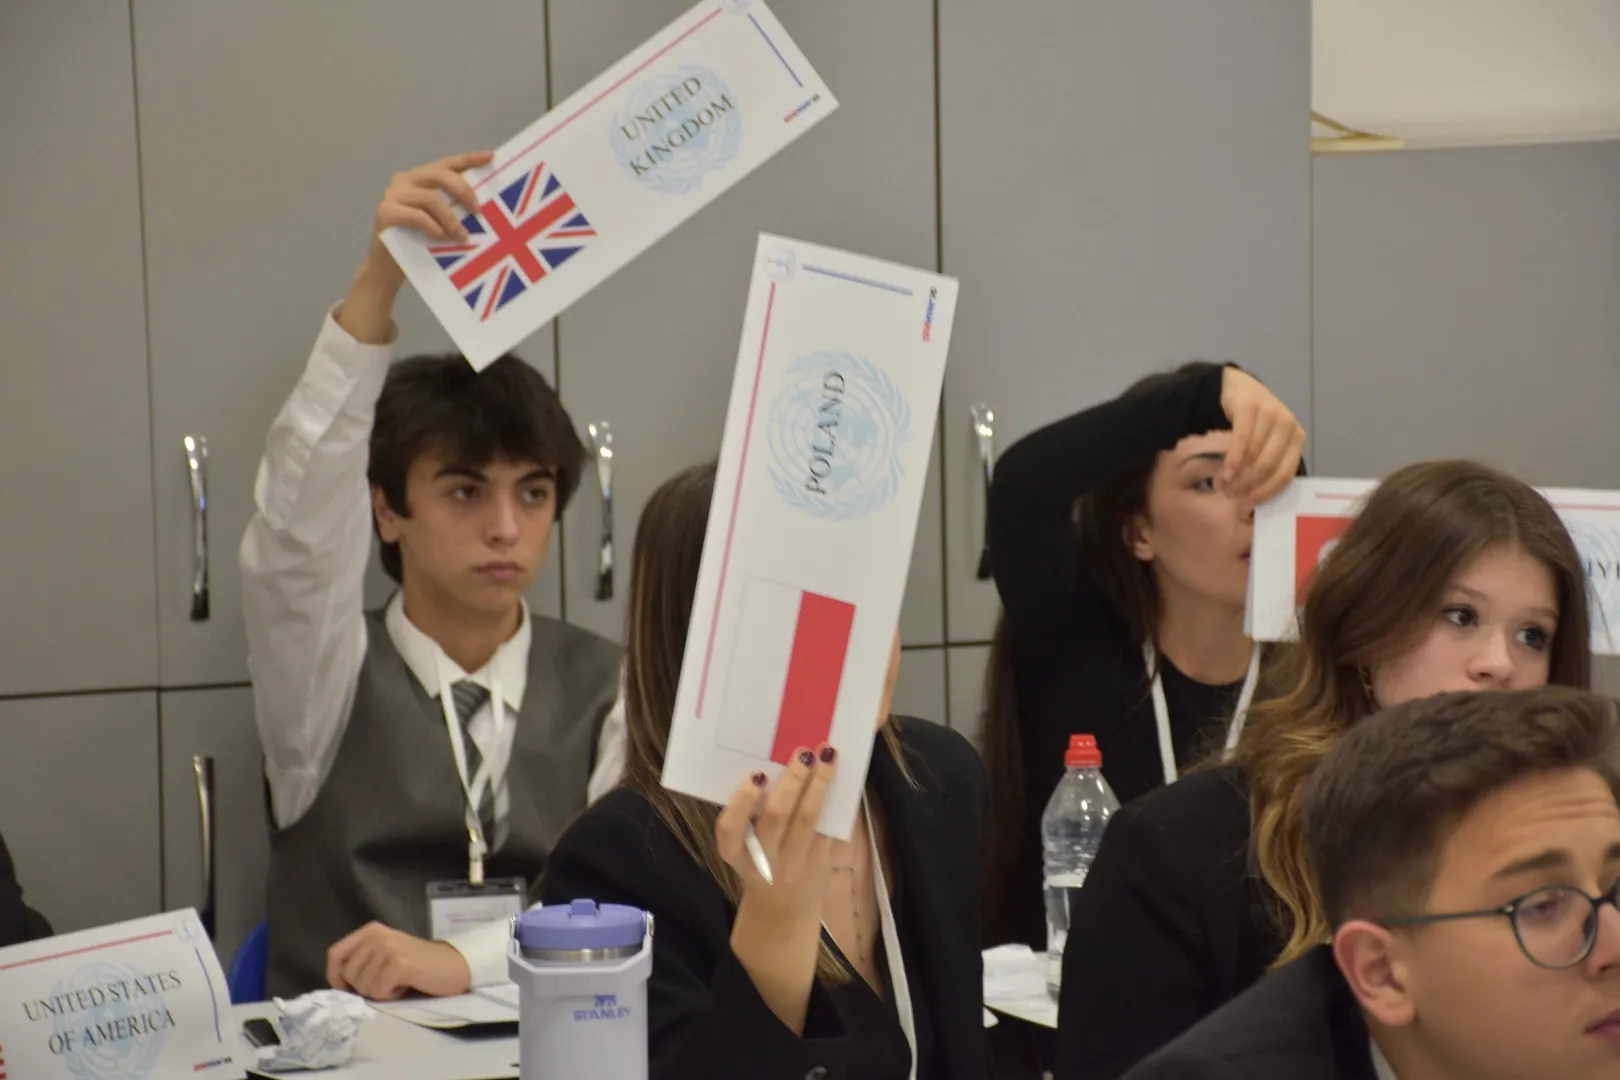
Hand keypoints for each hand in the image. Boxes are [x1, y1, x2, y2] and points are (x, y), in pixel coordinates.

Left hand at [325, 922, 470, 1000]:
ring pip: (362, 986)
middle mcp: (377, 935)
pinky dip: (391, 995)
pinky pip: (378, 992)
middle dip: (364, 987)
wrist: (454, 965)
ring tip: (400, 981)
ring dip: (380, 992)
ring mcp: (388, 949)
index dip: (335, 976)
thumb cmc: (419, 965)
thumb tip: (338, 983)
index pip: (334, 954)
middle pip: (348, 975)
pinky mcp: (398, 965)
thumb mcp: (385, 954)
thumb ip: (363, 960)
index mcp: (371, 930)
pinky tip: (406, 985)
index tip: (347, 988)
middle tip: (388, 981)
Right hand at [337, 150, 494, 343]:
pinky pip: (418, 216)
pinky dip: (435, 229)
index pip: (447, 163)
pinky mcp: (386, 212)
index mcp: (420, 178)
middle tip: (477, 210)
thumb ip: (453, 207)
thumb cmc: (419, 242)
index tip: (491, 157)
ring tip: (462, 236)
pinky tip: (444, 239)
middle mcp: (405, 179)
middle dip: (463, 190)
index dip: (469, 159)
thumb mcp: (440, 221)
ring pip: (431, 198)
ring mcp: (393, 194)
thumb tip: (484, 206)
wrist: (388, 267)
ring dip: (451, 219)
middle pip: (439, 174)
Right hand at [718, 745, 837, 920]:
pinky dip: (836, 800)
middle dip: (792, 781)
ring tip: (827, 756)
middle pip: (777, 817)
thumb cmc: (760, 865)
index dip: (741, 802)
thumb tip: (772, 764)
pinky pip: (829, 827)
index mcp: (736, 854)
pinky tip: (840, 778)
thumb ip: (749, 817)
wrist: (783, 911)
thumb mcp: (744, 848)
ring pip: (808, 818)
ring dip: (819, 784)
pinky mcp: (821, 863)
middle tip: (803, 752)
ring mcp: (795, 864)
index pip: (729, 830)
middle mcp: (764, 861)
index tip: (756, 775)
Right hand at [1218, 367, 1305, 504]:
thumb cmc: (1253, 423)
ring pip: (1254, 455)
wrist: (1237, 388)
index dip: (1266, 492)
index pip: (1285, 473)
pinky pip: (1242, 440)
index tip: (1248, 505)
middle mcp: (1288, 424)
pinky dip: (1232, 460)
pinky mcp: (1250, 407)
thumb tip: (1254, 503)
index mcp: (1297, 438)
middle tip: (1230, 496)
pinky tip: (1224, 472)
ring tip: (1222, 485)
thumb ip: (1267, 466)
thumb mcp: (1266, 444)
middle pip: (1268, 466)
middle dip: (1248, 485)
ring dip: (1236, 476)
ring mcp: (1270, 413)